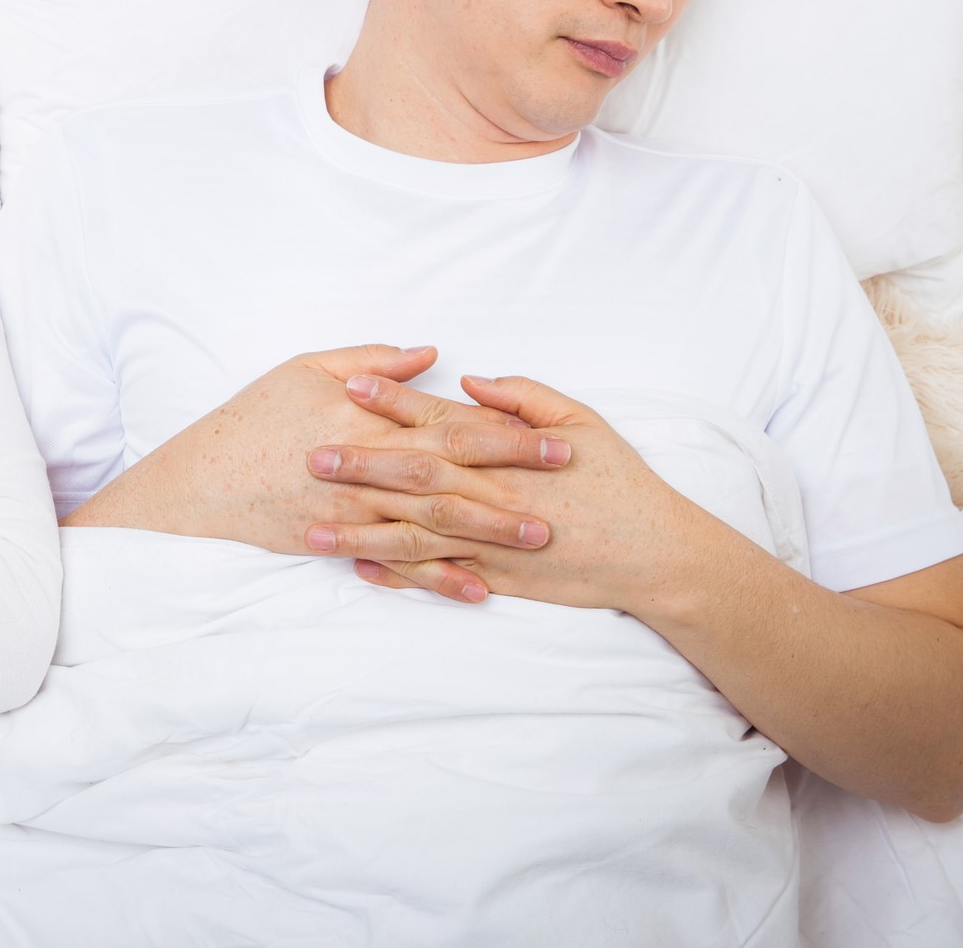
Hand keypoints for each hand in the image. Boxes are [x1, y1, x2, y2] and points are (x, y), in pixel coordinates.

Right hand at [64, 346, 566, 585]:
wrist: (198, 483)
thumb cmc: (252, 418)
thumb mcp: (304, 369)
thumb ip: (371, 362)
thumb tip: (430, 354)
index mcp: (363, 416)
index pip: (447, 422)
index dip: (503, 430)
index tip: (551, 437)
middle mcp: (364, 465)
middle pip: (452, 472)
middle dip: (513, 479)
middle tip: (567, 485)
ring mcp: (353, 511)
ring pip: (433, 523)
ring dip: (489, 532)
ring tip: (541, 537)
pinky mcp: (340, 546)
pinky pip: (398, 563)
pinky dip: (439, 577)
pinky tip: (479, 589)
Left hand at [308, 372, 705, 614]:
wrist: (653, 554)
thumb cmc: (619, 481)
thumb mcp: (581, 422)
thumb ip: (524, 399)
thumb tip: (472, 383)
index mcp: (506, 454)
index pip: (438, 421)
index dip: (393, 401)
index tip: (350, 384)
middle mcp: (490, 497)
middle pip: (413, 476)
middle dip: (359, 464)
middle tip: (309, 454)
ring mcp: (490, 543)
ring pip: (414, 534)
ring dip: (361, 529)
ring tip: (311, 527)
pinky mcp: (496, 579)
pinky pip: (438, 576)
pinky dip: (399, 575)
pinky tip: (360, 568)